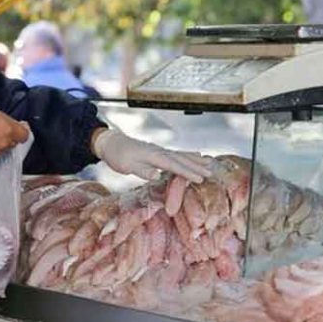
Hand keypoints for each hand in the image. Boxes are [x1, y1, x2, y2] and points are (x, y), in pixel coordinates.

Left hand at [91, 128, 211, 182]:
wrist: (111, 143)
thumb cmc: (118, 156)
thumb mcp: (127, 165)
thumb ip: (142, 170)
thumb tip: (157, 175)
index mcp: (153, 156)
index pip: (174, 165)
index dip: (188, 172)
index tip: (201, 179)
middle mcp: (160, 151)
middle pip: (182, 159)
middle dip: (197, 166)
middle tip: (211, 172)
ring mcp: (160, 150)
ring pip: (182, 154)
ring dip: (196, 159)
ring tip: (209, 162)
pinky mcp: (159, 151)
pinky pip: (177, 153)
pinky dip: (188, 155)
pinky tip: (195, 155)